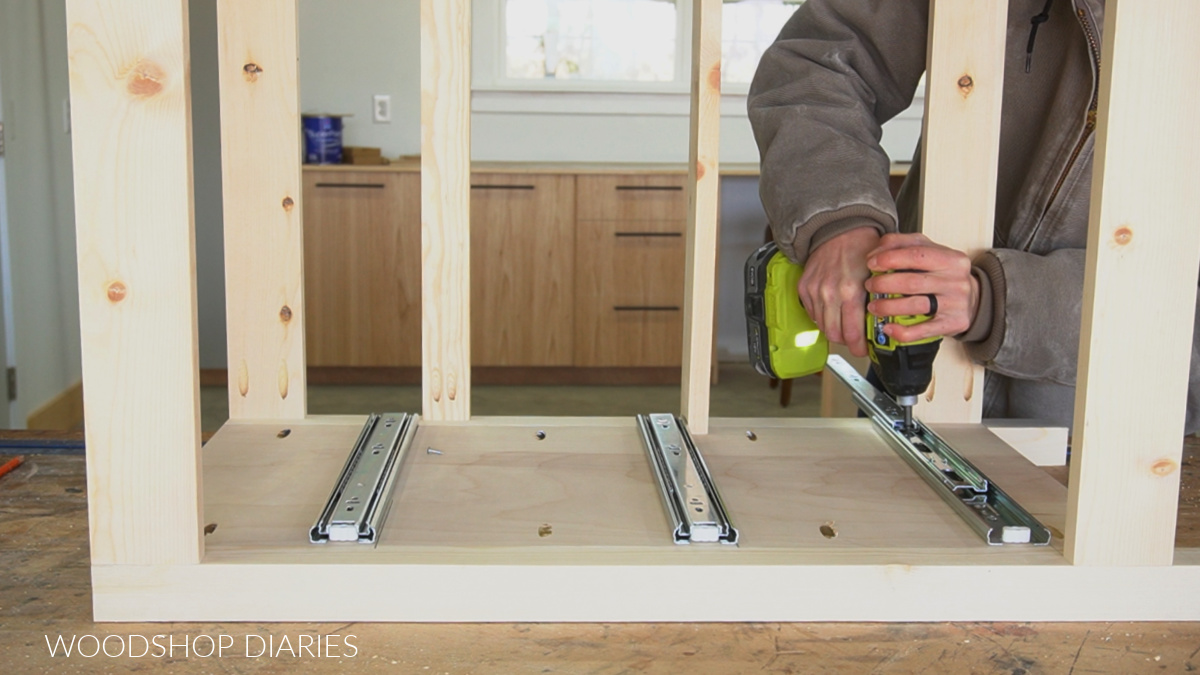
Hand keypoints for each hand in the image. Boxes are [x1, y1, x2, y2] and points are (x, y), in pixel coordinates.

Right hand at [798, 227, 880, 356]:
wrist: (840, 228)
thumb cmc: (862, 247)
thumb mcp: (879, 274)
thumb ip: (879, 299)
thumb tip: (883, 323)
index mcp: (850, 291)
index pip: (851, 334)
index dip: (859, 348)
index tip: (864, 350)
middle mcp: (829, 294)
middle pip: (835, 335)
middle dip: (846, 342)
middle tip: (855, 341)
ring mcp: (814, 291)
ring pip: (822, 326)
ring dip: (834, 330)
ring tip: (845, 326)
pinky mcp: (804, 288)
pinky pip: (812, 313)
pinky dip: (823, 316)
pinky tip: (833, 311)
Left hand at [864, 233, 979, 341]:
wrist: (973, 298)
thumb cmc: (944, 273)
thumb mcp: (929, 251)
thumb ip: (902, 244)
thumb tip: (876, 252)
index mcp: (951, 259)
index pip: (916, 255)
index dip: (889, 259)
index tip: (872, 263)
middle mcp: (956, 281)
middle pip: (912, 282)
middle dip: (884, 284)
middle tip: (870, 286)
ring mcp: (955, 304)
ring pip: (915, 306)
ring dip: (888, 307)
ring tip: (874, 306)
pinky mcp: (952, 324)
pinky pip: (923, 330)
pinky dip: (902, 331)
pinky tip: (888, 327)